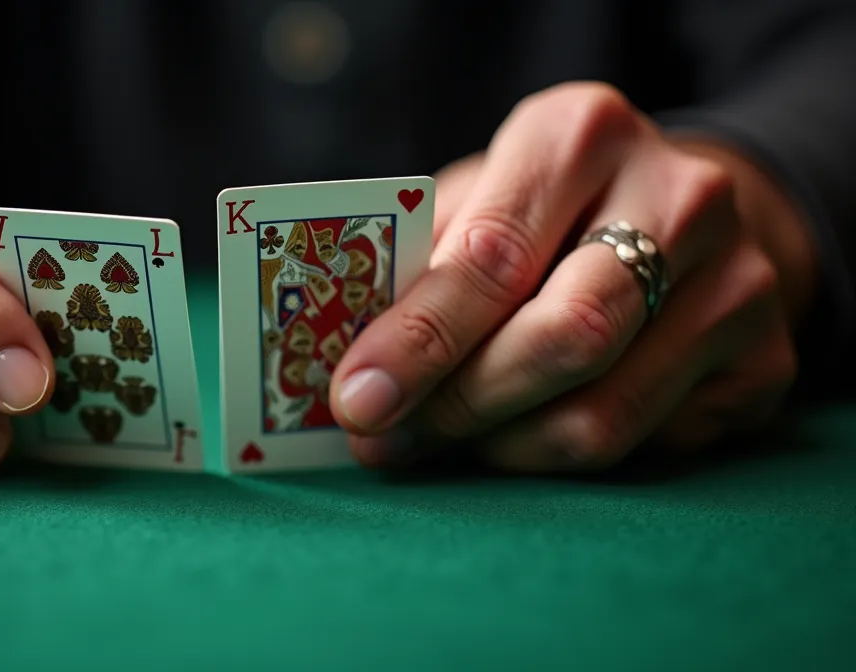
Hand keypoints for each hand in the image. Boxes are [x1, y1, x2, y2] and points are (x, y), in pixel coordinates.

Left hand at [329, 82, 814, 471]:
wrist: (681, 212)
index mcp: (582, 134)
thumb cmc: (544, 213)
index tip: (358, 400)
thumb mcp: (477, 204)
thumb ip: (420, 272)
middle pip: (563, 336)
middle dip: (458, 405)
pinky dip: (562, 458)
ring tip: (446, 445)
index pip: (492, 255)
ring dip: (502, 448)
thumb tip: (351, 379)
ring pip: (603, 414)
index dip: (418, 339)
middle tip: (387, 443)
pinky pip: (644, 448)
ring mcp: (740, 280)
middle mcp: (680, 195)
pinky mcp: (766, 364)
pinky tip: (523, 436)